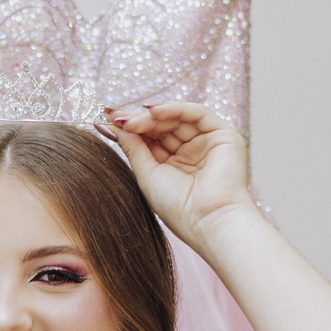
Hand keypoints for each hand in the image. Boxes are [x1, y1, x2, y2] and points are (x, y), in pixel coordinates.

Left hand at [106, 102, 252, 248]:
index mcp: (174, 166)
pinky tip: (153, 112)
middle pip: (162, 126)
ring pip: (177, 118)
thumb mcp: (147, 175)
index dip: (130, 128)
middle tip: (114, 116)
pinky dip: (176, 109)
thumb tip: (114, 126)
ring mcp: (208, 143)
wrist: (208, 221)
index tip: (106, 120)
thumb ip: (133, 148)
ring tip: (129, 120)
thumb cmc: (179, 208)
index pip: (151, 139)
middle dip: (138, 120)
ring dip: (152, 116)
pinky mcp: (224, 136)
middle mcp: (191, 153)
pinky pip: (198, 114)